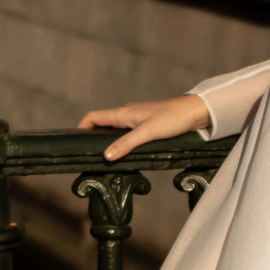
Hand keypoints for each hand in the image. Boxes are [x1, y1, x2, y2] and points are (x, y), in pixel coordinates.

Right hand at [77, 95, 211, 160]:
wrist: (195, 112)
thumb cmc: (172, 119)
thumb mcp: (147, 133)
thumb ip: (126, 144)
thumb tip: (105, 156)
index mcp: (123, 113)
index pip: (93, 117)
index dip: (81, 127)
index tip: (74, 141)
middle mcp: (127, 114)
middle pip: (102, 124)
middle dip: (92, 136)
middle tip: (87, 154)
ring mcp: (137, 119)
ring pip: (115, 129)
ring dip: (107, 140)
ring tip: (104, 157)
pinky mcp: (147, 125)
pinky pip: (127, 133)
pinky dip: (120, 142)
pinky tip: (125, 153)